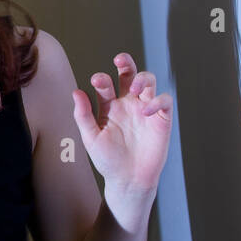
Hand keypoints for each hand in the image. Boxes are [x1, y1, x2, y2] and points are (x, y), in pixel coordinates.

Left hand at [72, 53, 172, 194]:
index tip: (97, 81)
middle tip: (120, 59)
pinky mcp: (161, 119)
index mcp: (109, 106)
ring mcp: (145, 110)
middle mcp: (128, 104)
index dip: (102, 79)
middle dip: (126, 63)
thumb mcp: (91, 138)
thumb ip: (83, 115)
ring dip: (143, 78)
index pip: (106, 84)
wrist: (128, 181)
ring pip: (149, 82)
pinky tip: (147, 110)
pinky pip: (164, 101)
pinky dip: (158, 100)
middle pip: (129, 75)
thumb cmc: (108, 160)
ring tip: (135, 87)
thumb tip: (76, 92)